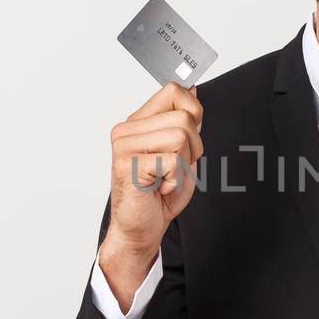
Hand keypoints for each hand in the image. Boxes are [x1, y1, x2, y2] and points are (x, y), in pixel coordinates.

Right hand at [98, 81, 203, 305]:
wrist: (141, 229)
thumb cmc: (157, 194)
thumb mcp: (181, 152)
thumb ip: (185, 122)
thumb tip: (192, 88)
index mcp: (138, 122)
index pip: (173, 90)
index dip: (194, 110)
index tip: (192, 134)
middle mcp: (127, 130)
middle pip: (184, 117)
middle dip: (194, 146)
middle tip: (177, 168)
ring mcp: (124, 147)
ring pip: (180, 137)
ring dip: (184, 164)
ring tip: (168, 177)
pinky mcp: (127, 165)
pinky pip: (172, 160)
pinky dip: (175, 179)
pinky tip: (160, 187)